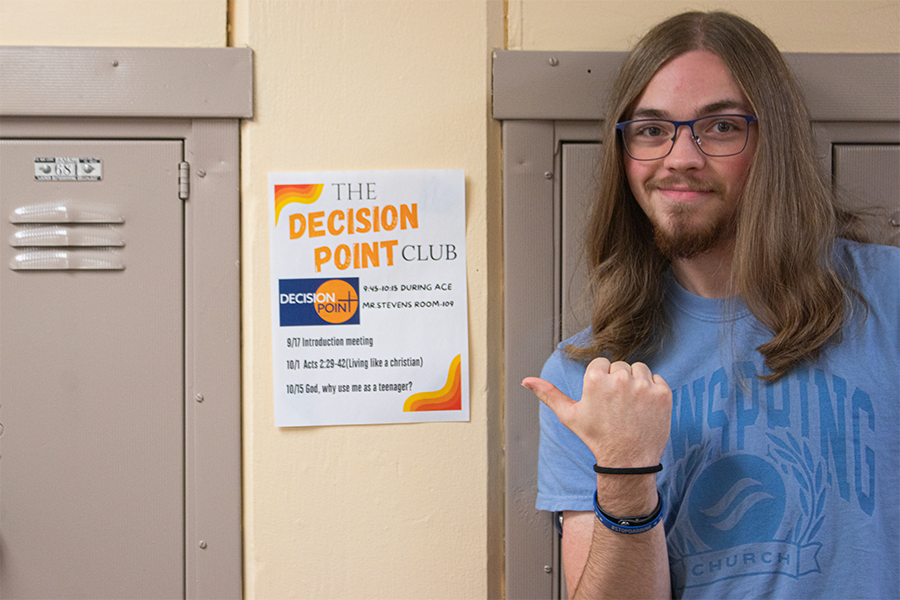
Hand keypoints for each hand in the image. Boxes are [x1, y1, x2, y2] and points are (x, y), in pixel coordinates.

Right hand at [523, 358, 671, 468]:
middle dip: (618, 381)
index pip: (601, 364)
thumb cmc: (597, 438)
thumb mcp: (569, 416)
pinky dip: (653, 391)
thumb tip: (526, 380)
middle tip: (616, 406)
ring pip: (639, 369)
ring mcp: (643, 386)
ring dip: (636, 383)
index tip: (603, 399)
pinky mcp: (662, 394)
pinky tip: (644, 409)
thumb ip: (548, 394)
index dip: (601, 381)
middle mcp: (620, 378)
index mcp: (595, 380)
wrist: (628, 461)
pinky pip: (657, 379)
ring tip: (630, 406)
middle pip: (620, 366)